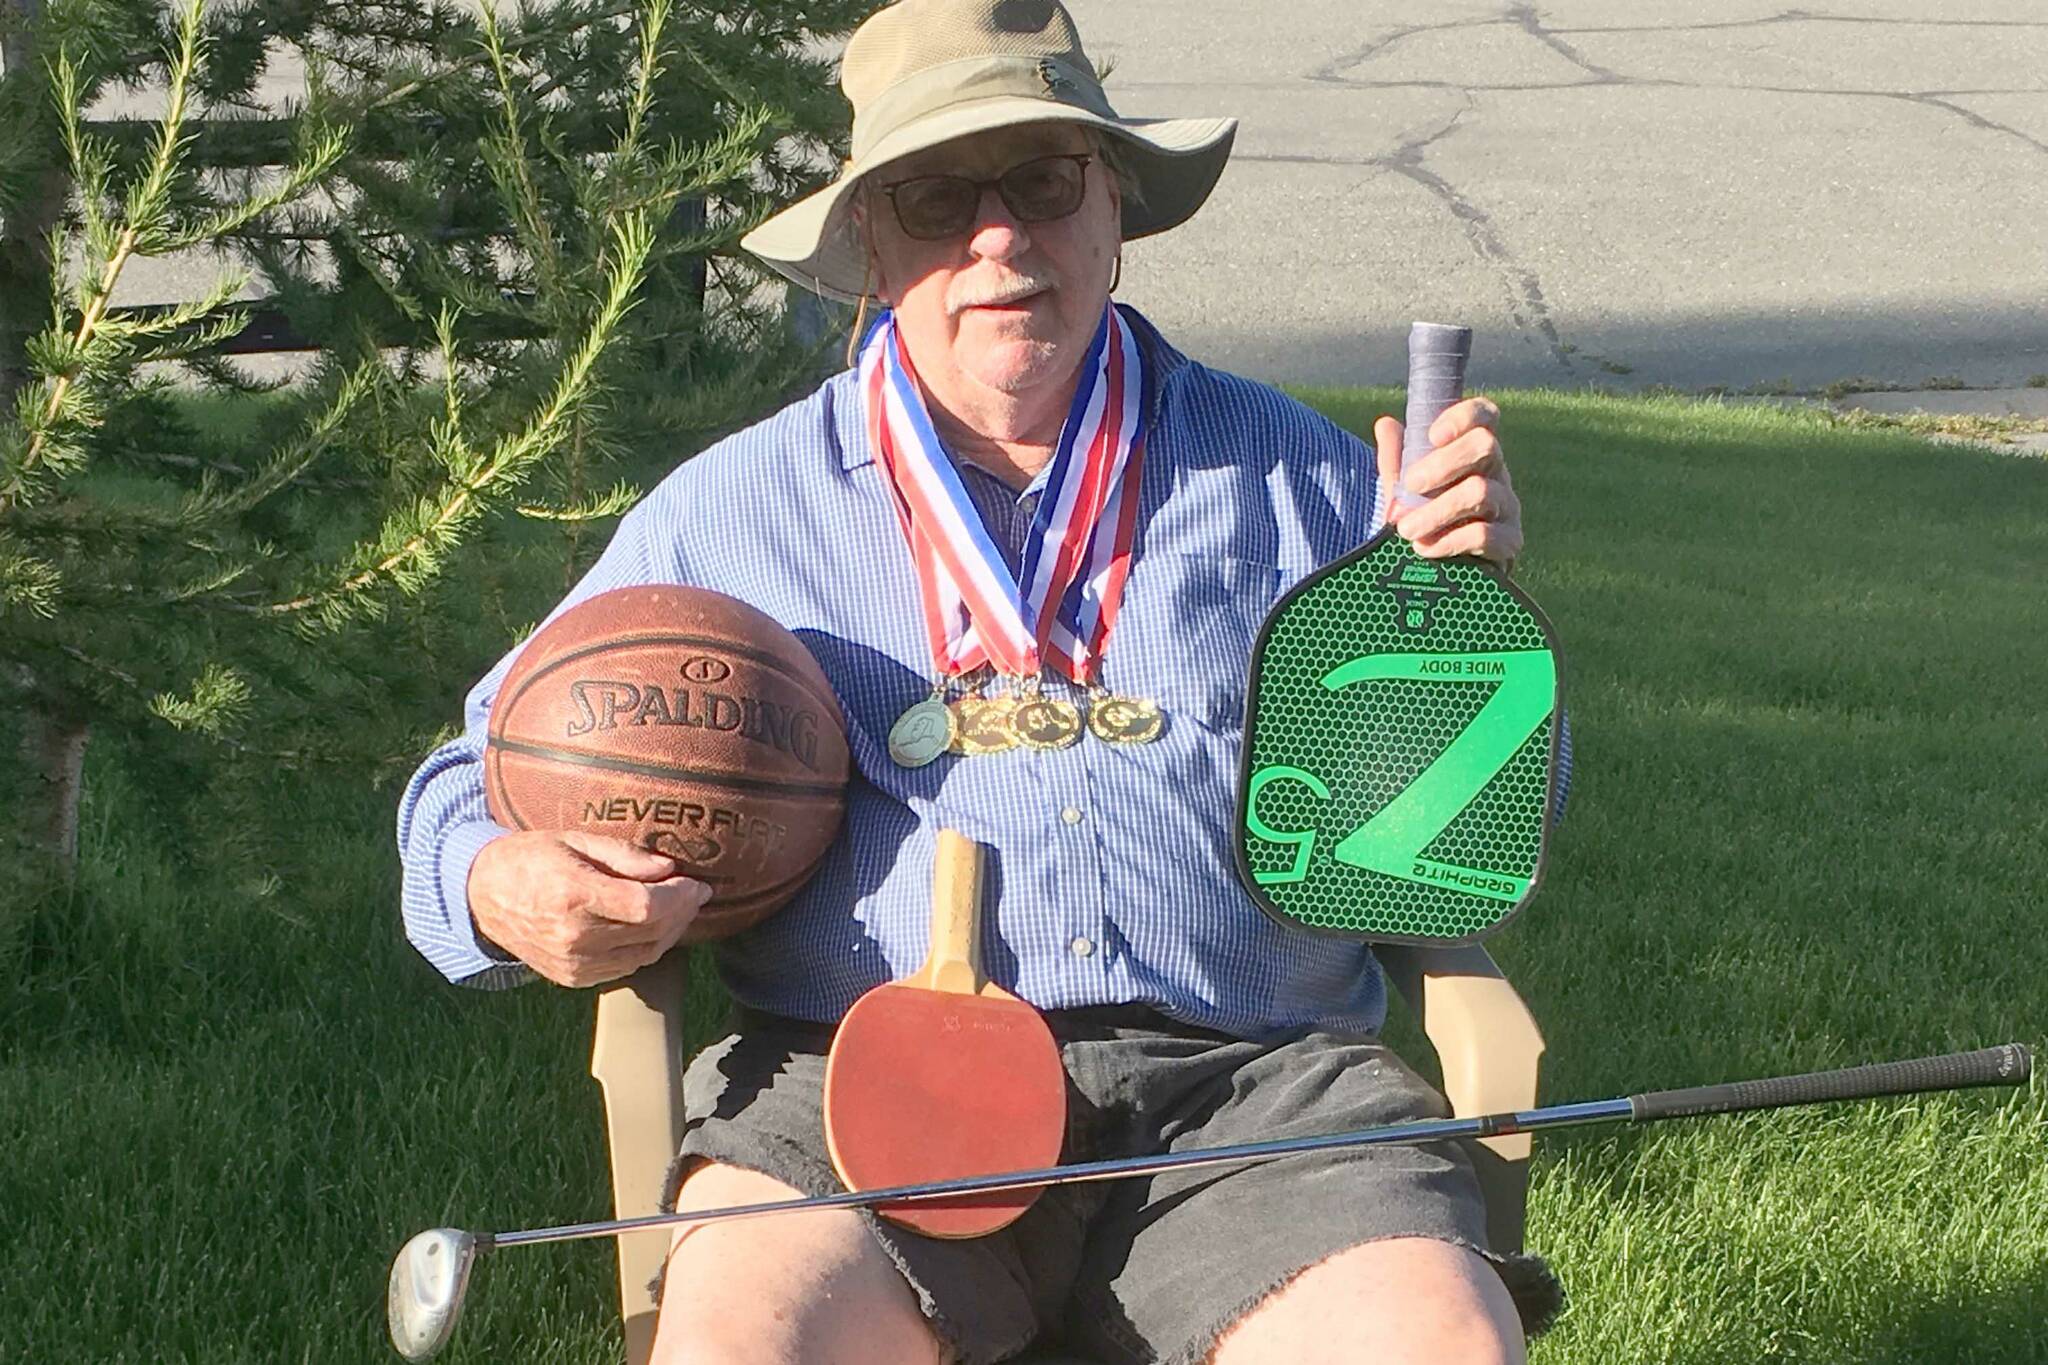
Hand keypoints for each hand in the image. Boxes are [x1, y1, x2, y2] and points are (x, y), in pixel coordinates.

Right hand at [467, 830, 711, 987]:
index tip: (697, 883)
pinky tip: (652, 927)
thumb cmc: (531, 858)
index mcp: (573, 895)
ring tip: (679, 908)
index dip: (680, 897)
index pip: (646, 906)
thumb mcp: (575, 840)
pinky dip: (646, 948)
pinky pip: (625, 966)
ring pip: (644, 955)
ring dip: (670, 932)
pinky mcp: (572, 978)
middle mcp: (573, 936)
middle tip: (695, 893)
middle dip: (682, 912)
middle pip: (651, 932)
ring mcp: (572, 963)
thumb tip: (669, 868)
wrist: (482, 895)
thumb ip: (624, 855)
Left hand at [1373, 397, 1522, 567]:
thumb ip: (1395, 460)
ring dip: (1436, 511)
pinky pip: (1485, 534)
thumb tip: (1385, 424)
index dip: (1463, 417)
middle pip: (1485, 446)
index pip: (1485, 417)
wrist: (1438, 576)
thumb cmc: (1424, 521)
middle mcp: (1497, 474)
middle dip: (1442, 464)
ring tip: (1406, 530)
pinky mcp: (1509, 542)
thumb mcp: (1404, 491)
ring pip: (1480, 492)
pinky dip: (1449, 541)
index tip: (1433, 435)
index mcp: (1474, 454)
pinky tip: (1425, 549)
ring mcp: (1507, 507)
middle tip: (1410, 486)